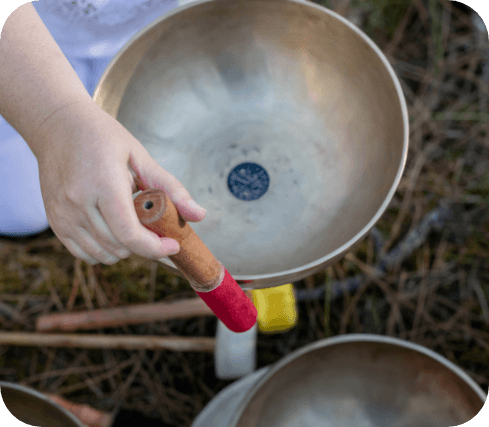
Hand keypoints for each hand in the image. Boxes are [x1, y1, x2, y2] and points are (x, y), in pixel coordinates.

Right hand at [33, 100, 206, 264]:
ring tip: (131, 225)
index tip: (173, 244)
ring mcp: (63, 214)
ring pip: (103, 255)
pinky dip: (104, 251)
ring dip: (125, 250)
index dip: (156, 248)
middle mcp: (78, 202)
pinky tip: (113, 231)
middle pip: (120, 247)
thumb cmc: (103, 137)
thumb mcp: (141, 157)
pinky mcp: (55, 221)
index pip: (130, 234)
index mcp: (104, 184)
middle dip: (145, 245)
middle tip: (154, 227)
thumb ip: (171, 188)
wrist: (58, 126)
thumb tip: (200, 215)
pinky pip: (84, 254)